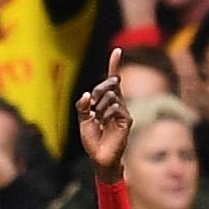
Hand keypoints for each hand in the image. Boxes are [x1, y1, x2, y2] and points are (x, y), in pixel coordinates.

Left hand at [76, 49, 131, 177]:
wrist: (99, 157)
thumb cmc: (92, 140)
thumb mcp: (83, 120)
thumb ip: (83, 105)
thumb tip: (87, 94)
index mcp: (106, 103)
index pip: (112, 81)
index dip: (114, 65)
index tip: (117, 50)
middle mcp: (116, 104)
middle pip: (109, 85)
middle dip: (98, 91)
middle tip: (92, 106)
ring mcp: (122, 111)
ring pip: (111, 95)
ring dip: (100, 106)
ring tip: (99, 121)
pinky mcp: (126, 120)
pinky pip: (116, 106)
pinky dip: (106, 113)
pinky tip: (106, 124)